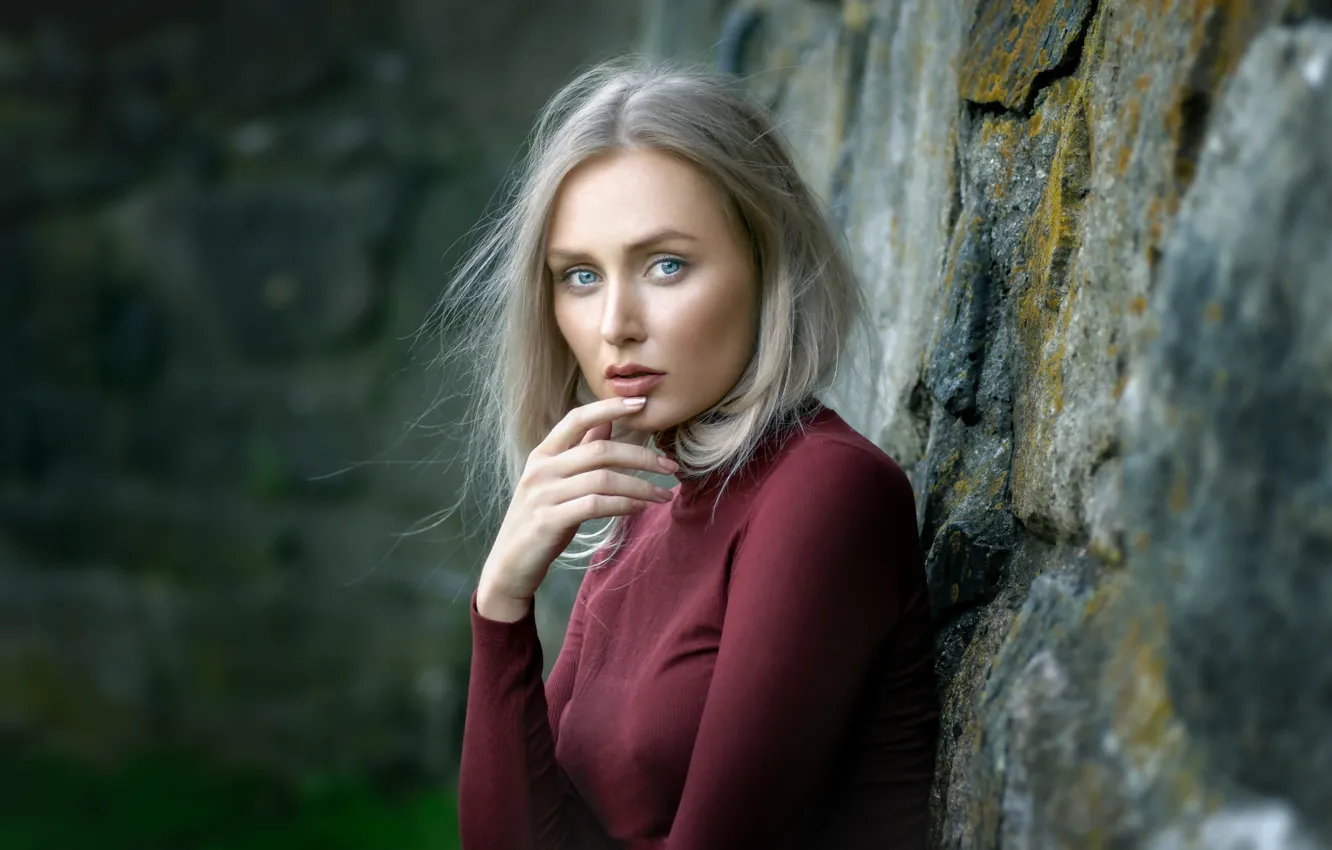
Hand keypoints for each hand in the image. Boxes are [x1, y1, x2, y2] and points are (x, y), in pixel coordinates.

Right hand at [477, 396, 678, 620]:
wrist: (509, 564)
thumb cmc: (539, 519)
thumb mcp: (556, 480)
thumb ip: (578, 451)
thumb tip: (606, 421)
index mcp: (542, 454)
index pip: (577, 418)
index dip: (609, 407)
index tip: (641, 403)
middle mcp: (541, 469)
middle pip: (600, 450)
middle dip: (641, 456)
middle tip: (670, 466)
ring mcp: (543, 494)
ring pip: (603, 479)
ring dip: (641, 486)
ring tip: (664, 495)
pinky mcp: (549, 521)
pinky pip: (596, 506)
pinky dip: (624, 505)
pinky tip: (641, 508)